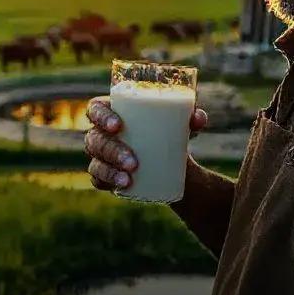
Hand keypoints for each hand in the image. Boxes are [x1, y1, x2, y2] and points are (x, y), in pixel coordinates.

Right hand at [84, 96, 207, 190]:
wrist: (171, 162)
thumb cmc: (170, 133)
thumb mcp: (181, 124)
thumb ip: (191, 118)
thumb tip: (198, 118)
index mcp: (112, 112)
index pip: (95, 109)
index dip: (101, 116)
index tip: (118, 126)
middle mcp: (100, 132)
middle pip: (95, 138)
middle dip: (112, 150)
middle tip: (133, 162)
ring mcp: (100, 155)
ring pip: (96, 161)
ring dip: (109, 170)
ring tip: (128, 178)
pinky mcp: (104, 175)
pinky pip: (98, 179)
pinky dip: (108, 182)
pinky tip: (121, 185)